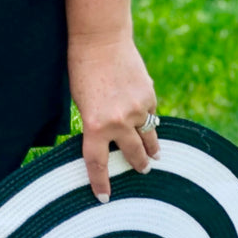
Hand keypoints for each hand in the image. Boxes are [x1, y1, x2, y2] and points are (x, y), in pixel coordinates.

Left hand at [68, 34, 159, 202]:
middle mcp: (119, 122)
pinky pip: (151, 115)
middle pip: (133, 155)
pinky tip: (148, 121)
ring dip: (152, 148)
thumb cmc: (82, 70)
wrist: (101, 40)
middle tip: (142, 171)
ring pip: (149, 137)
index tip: (104, 197)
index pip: (98, 163)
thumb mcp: (82, 102)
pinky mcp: (150, 97)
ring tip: (154, 156)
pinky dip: (149, 120)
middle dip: (138, 165)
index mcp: (95, 126)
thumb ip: (98, 123)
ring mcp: (138, 110)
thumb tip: (111, 140)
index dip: (101, 183)